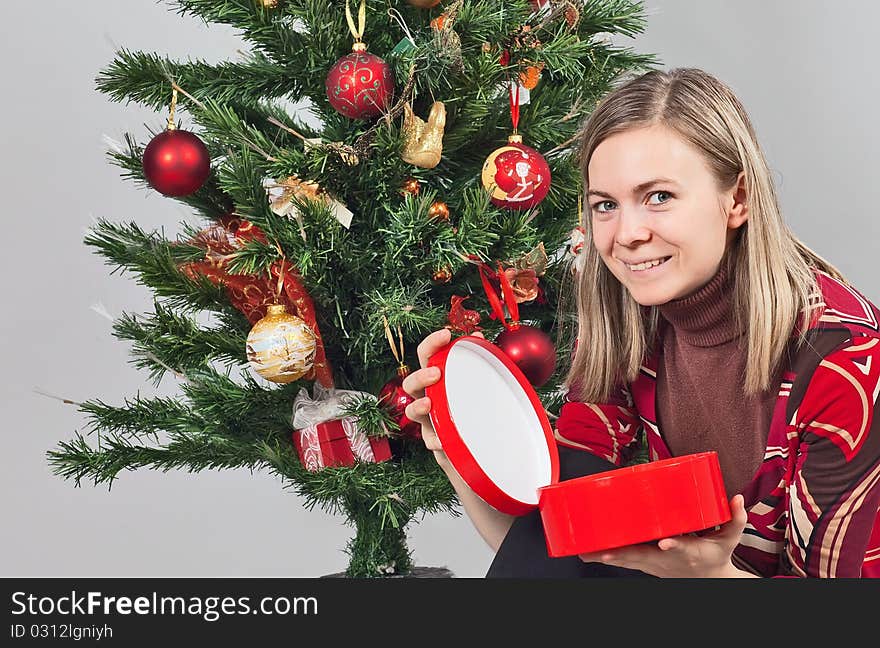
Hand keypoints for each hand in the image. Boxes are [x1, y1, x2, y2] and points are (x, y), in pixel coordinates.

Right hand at [402, 328, 484, 468]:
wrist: (479, 444)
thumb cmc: (473, 407)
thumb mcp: (477, 382)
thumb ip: (477, 360)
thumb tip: (478, 337)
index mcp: (438, 378)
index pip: (427, 356)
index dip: (432, 344)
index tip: (445, 334)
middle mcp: (428, 397)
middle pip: (411, 383)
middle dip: (420, 377)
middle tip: (436, 374)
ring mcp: (429, 420)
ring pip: (412, 411)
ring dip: (418, 407)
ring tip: (428, 405)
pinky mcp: (435, 442)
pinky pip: (429, 441)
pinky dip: (435, 440)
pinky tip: (443, 441)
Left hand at [577, 494, 753, 577]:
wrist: (708, 579)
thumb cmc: (715, 555)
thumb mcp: (729, 539)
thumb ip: (734, 519)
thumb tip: (737, 497)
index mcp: (689, 552)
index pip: (680, 548)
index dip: (672, 545)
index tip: (665, 543)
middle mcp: (668, 560)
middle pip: (644, 557)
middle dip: (623, 555)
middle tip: (604, 552)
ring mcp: (655, 564)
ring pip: (628, 561)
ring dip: (607, 557)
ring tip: (585, 553)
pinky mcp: (645, 564)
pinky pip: (624, 561)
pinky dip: (606, 557)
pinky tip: (587, 553)